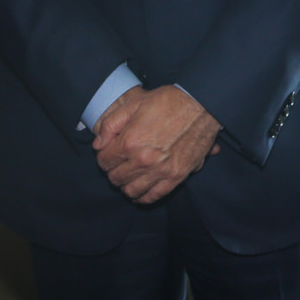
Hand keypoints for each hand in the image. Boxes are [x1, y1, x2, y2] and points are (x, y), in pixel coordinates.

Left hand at [92, 85, 220, 203]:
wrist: (201, 104)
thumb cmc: (167, 101)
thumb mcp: (134, 104)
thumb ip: (111, 124)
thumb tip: (98, 144)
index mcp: (130, 142)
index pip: (104, 161)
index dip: (104, 156)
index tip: (109, 152)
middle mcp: (143, 161)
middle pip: (116, 178)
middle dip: (113, 171)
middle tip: (119, 163)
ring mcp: (161, 171)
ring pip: (132, 191)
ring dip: (126, 185)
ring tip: (130, 176)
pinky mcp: (177, 176)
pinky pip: (154, 196)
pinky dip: (144, 197)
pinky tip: (142, 190)